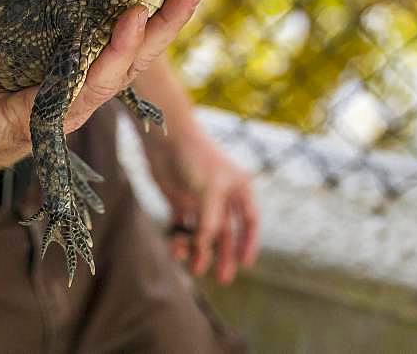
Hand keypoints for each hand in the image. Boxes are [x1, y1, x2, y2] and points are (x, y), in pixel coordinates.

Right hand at [0, 0, 206, 174]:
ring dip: (158, 19)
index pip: (88, 89)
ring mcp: (75, 77)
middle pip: (123, 68)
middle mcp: (70, 98)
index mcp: (43, 117)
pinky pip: (109, 36)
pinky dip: (134, 12)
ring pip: (124, 51)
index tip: (132, 19)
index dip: (113, 57)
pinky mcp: (71, 55)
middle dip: (156, 33)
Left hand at [144, 126, 258, 283]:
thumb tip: (207, 246)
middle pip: (227, 233)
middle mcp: (221, 196)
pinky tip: (177, 250)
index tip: (245, 264)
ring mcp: (200, 200)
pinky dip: (181, 239)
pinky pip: (183, 226)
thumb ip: (211, 219)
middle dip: (225, 255)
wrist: (165, 137)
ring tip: (195, 268)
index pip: (250, 221)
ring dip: (201, 251)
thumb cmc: (195, 156)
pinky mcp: (179, 201)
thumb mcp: (210, 188)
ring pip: (204, 233)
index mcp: (239, 189)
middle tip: (223, 279)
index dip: (249, 243)